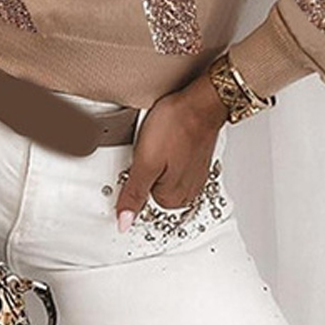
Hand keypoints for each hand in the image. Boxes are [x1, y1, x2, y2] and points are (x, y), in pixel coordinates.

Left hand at [114, 69, 227, 231]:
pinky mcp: (192, 160)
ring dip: (154, 159)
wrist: (200, 101)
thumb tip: (124, 223)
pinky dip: (165, 151)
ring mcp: (191, 176)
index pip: (138, 201)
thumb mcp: (146, 161)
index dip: (130, 179)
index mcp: (171, 199)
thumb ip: (134, 193)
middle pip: (149, 188)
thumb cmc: (177, 125)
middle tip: (146, 148)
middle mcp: (185, 193)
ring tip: (158, 141)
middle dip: (142, 169)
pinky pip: (171, 161)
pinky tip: (166, 137)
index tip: (134, 161)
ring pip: (160, 174)